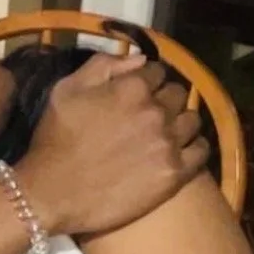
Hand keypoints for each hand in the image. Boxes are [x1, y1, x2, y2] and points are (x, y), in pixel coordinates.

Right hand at [21, 50, 207, 238]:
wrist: (51, 193)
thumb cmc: (54, 140)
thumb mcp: (66, 90)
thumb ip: (103, 65)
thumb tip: (140, 59)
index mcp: (132, 87)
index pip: (157, 70)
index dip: (147, 79)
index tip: (139, 91)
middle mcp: (156, 111)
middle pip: (178, 93)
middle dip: (165, 99)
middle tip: (150, 114)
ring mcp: (168, 143)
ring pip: (192, 120)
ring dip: (181, 121)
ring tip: (166, 132)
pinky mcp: (174, 173)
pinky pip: (201, 151)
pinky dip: (194, 147)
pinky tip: (181, 151)